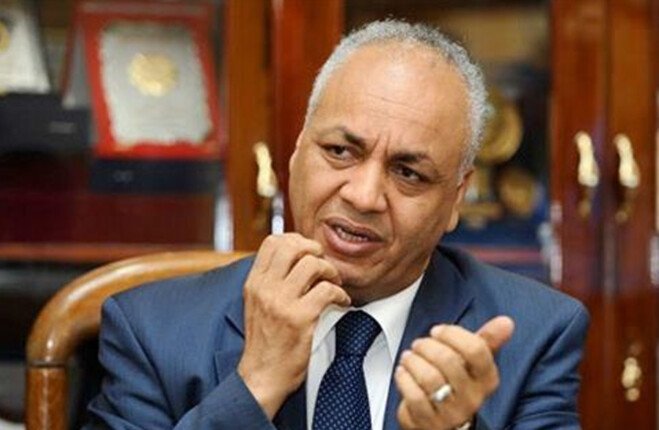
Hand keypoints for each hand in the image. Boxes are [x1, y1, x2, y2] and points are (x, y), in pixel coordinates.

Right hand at [237, 233, 350, 418]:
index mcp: (254, 283)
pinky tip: (341, 303)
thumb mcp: (257, 305)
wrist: (262, 377)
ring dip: (330, 271)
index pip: (272, 241)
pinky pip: (327, 290)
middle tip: (324, 264)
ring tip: (334, 283)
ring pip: (312, 264)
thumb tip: (293, 258)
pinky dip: (340, 294)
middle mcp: (265, 288)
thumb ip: (270, 281)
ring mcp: (282, 303)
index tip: (309, 252)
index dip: (295, 240)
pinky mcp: (300, 318)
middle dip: (314, 250)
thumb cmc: (264, 343)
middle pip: (292, 246)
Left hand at [395, 316, 514, 429]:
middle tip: (418, 344)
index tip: (437, 331)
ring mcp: (451, 413)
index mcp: (487, 379)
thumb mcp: (472, 363)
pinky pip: (415, 396)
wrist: (442, 422)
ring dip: (413, 361)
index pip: (476, 349)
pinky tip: (403, 372)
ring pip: (430, 378)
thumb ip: (487, 341)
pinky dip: (404, 379)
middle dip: (427, 346)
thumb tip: (507, 321)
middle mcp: (473, 398)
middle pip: (448, 360)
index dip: (451, 334)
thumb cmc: (456, 386)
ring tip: (409, 357)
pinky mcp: (429, 422)